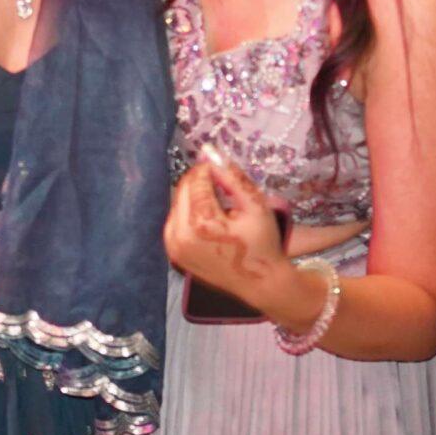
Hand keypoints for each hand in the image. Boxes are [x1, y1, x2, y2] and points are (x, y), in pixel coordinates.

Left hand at [162, 150, 302, 321]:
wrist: (259, 283)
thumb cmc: (262, 243)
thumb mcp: (255, 205)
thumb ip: (232, 176)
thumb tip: (209, 151)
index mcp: (200, 223)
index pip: (196, 179)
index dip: (211, 169)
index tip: (228, 175)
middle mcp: (180, 235)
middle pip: (182, 189)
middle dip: (201, 182)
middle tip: (225, 189)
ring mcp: (173, 246)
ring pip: (177, 202)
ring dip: (194, 196)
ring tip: (220, 206)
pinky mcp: (173, 252)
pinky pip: (175, 220)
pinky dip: (190, 213)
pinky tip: (210, 220)